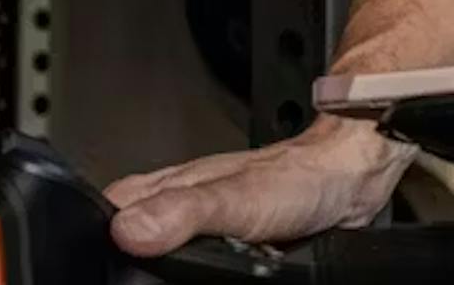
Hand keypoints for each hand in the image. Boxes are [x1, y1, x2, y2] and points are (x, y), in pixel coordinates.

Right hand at [106, 117, 415, 255]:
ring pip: (162, 253)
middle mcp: (177, 200)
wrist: (350, 178)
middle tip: (150, 273)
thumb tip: (129, 230)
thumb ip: (184, 212)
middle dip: (137, 260)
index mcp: (165, 187)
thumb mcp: (234, 199)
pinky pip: (196, 261)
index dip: (103, 243)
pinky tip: (208, 274)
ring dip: (169, 268)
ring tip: (175, 275)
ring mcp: (202, 220)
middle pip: (129, 239)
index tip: (108, 267)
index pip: (106, 215)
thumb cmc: (299, 178)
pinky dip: (198, 270)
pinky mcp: (227, 238)